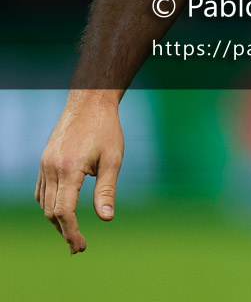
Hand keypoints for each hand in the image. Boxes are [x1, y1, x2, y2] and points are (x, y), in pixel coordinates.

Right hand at [36, 93, 123, 252]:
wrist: (90, 100)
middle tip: (78, 246)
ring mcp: (45, 164)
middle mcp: (51, 168)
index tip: (81, 246)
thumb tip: (106, 218)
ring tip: (72, 232)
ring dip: (56, 220)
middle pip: (51, 211)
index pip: (63, 211)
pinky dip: (50, 204)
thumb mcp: (113, 158)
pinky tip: (62, 209)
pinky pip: (41, 190)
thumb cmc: (106, 128)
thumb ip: (107, 190)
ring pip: (44, 202)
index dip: (71, 232)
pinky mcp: (44, 160)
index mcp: (69, 169)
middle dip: (64, 231)